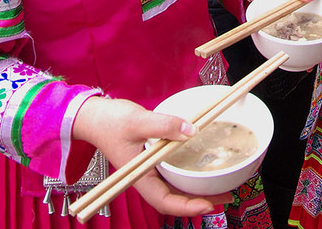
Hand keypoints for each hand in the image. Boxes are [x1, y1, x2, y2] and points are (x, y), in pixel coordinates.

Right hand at [72, 97, 225, 216]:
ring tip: (222, 186)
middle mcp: (146, 176)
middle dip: (200, 201)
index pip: (164, 201)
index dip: (186, 206)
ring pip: (176, 186)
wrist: (95, 115)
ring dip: (198, 189)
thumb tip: (192, 131)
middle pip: (174, 198)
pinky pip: (174, 171)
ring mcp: (151, 169)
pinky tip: (204, 167)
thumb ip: (164, 125)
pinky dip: (190, 172)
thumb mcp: (138, 121)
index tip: (207, 205)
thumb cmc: (110, 122)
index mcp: (139, 176)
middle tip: (226, 195)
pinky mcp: (154, 159)